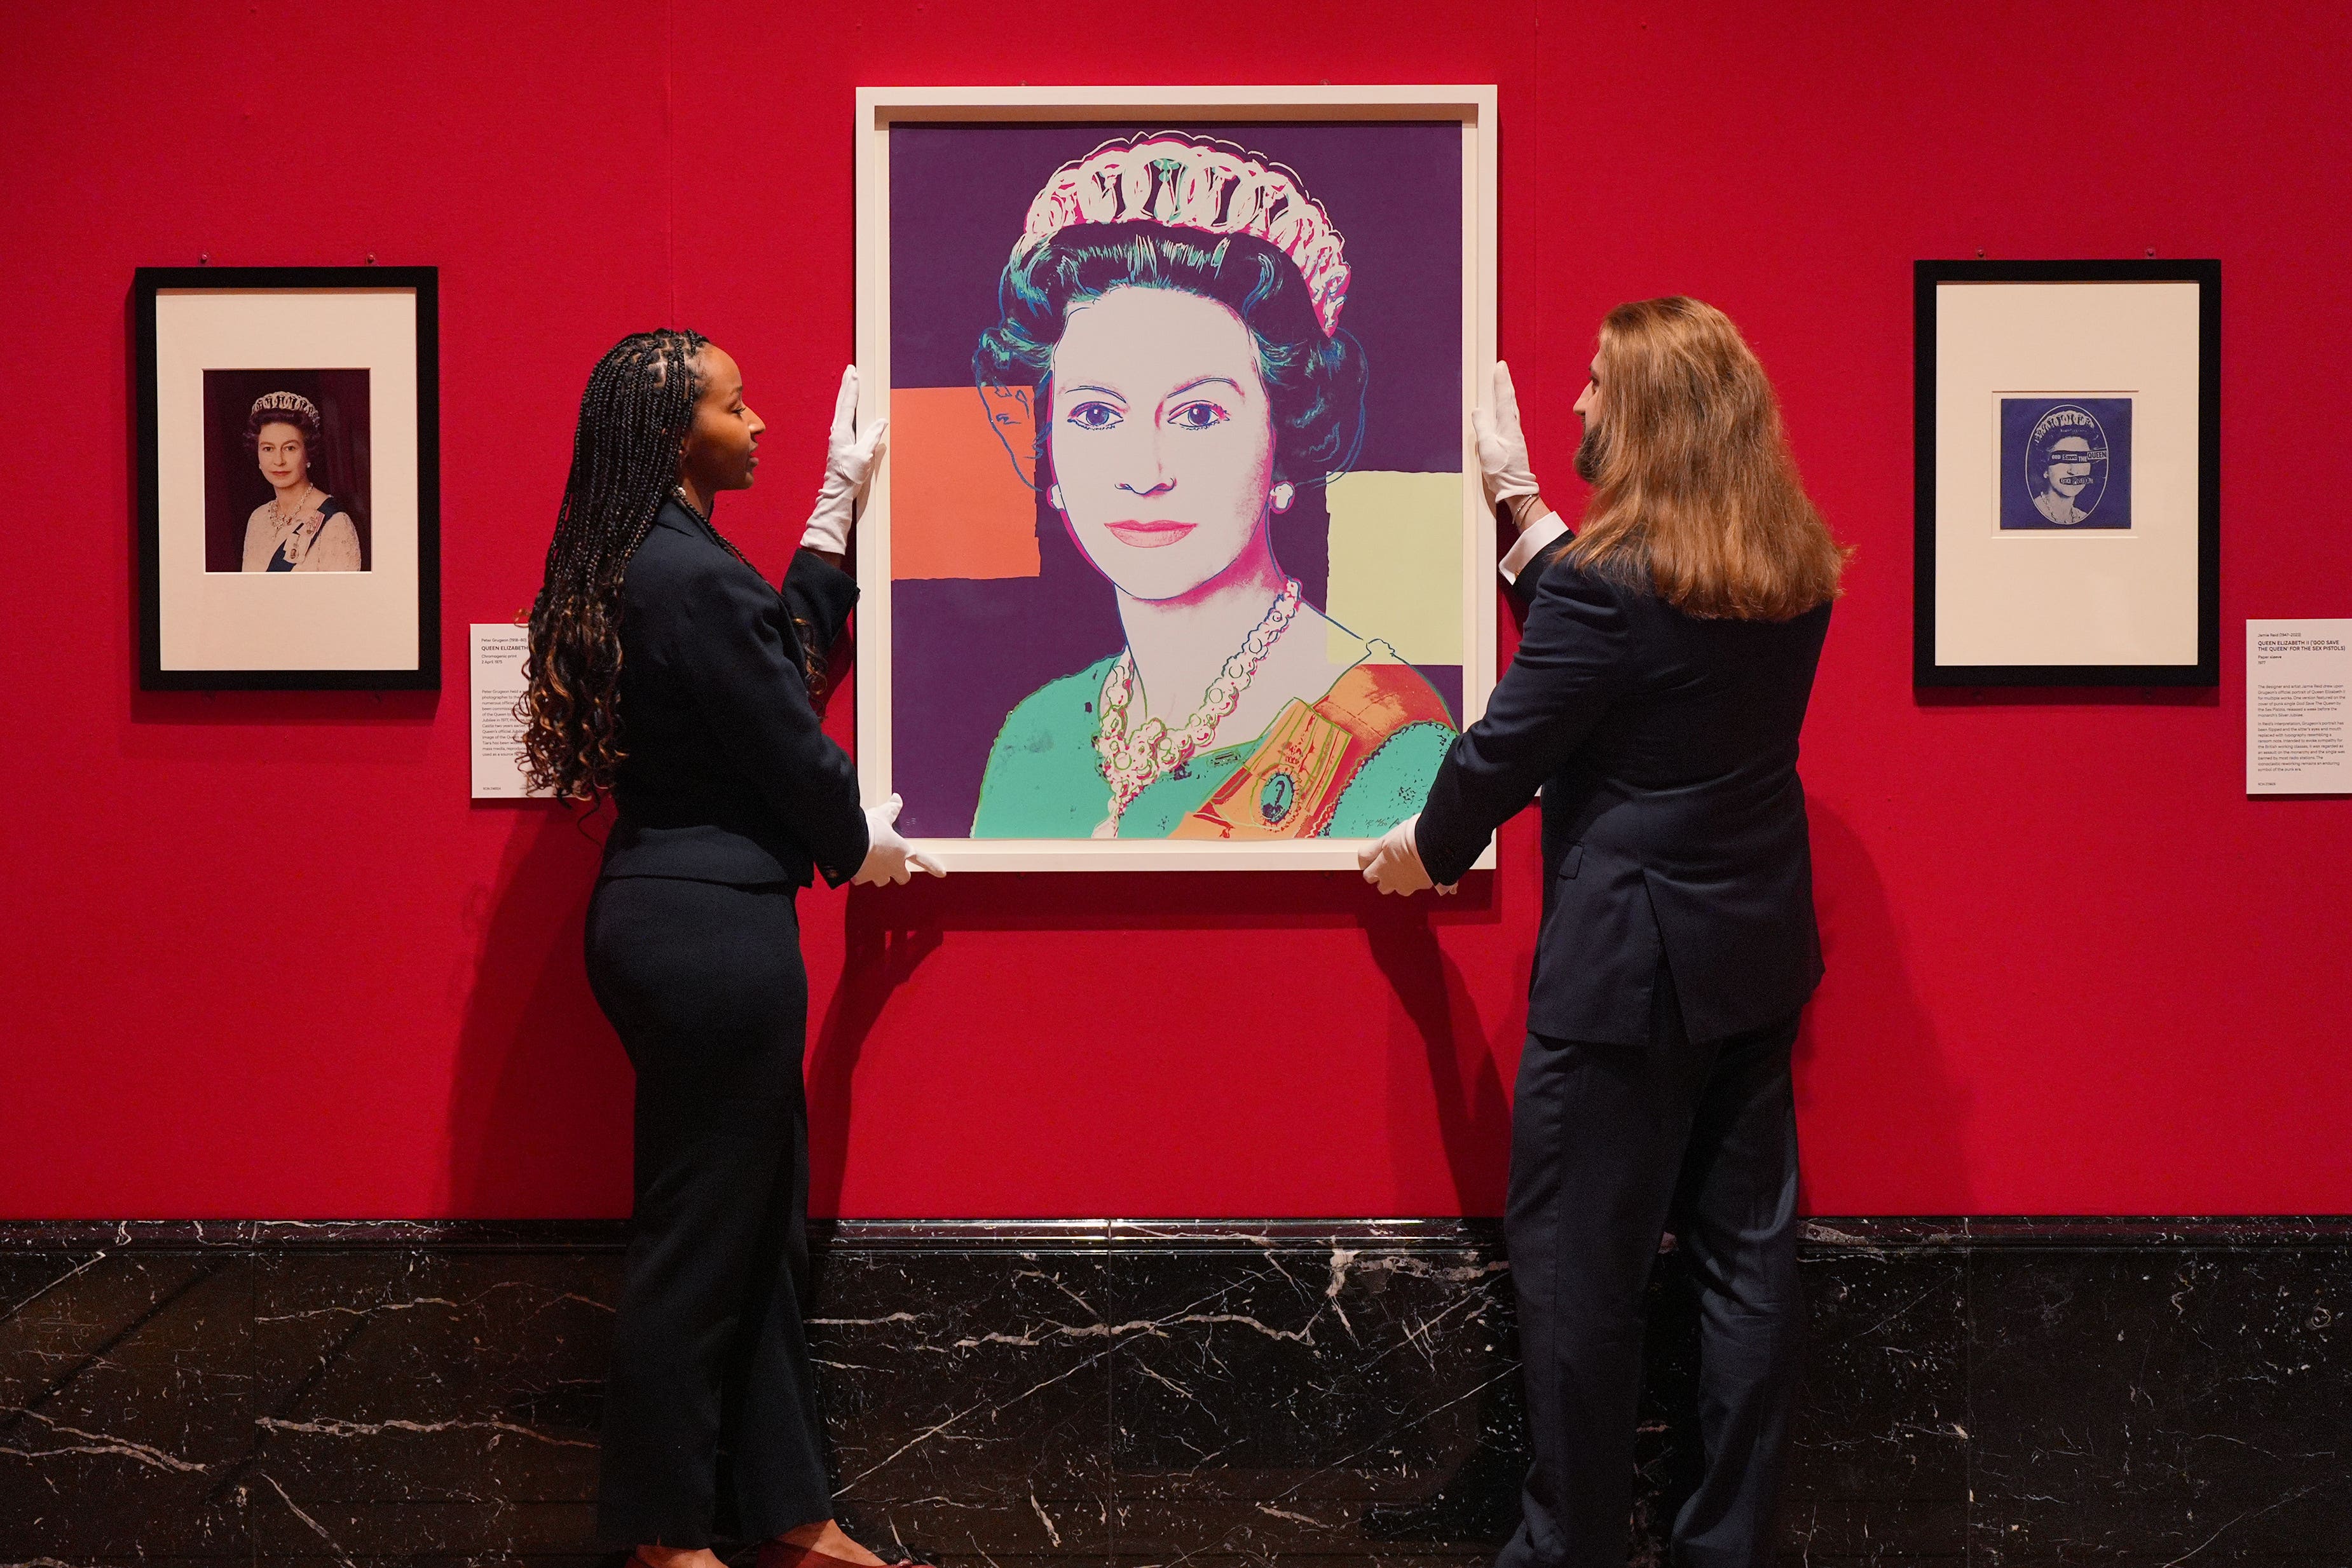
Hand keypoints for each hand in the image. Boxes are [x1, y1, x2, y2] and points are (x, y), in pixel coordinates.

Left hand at [803, 366, 887, 556]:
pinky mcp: (840, 443)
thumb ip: (872, 437)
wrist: (838, 491)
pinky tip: (848, 408)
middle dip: (846, 386)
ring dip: (845, 395)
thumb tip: (880, 422)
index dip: (852, 390)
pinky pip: (843, 419)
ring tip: (849, 383)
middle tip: (849, 371)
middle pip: (842, 403)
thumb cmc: (849, 475)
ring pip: (841, 409)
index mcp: (842, 432)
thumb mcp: (864, 455)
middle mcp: (837, 431)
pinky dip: (846, 408)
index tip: (854, 375)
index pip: (848, 405)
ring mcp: (837, 437)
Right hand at [851, 794, 945, 886]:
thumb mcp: (882, 815)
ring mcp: (878, 874)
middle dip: (900, 874)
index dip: (932, 866)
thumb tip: (897, 798)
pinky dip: (860, 875)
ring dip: (880, 875)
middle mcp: (893, 866)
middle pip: (903, 877)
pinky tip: (855, 868)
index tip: (942, 873)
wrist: (849, 842)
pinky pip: (863, 880)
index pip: (922, 860)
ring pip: (883, 881)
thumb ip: (891, 809)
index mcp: (902, 850)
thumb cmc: (869, 829)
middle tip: (894, 868)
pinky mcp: (862, 878)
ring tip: (872, 867)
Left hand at [1358, 814, 1455, 896]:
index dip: (1371, 869)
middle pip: (1383, 887)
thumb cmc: (1410, 839)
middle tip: (1392, 865)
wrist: (1436, 844)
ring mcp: (1409, 886)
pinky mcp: (1424, 886)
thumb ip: (1372, 850)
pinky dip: (1420, 878)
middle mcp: (1393, 882)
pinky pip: (1419, 884)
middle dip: (1385, 878)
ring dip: (1402, 880)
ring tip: (1409, 866)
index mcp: (1381, 869)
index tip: (1374, 863)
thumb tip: (1362, 857)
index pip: (1368, 876)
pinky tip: (1423, 867)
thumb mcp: (1385, 839)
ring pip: (1401, 888)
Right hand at [1469, 360, 1541, 519]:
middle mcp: (1513, 428)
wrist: (1515, 488)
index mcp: (1507, 427)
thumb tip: (1477, 411)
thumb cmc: (1501, 470)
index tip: (1499, 366)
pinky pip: (1510, 418)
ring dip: (1507, 394)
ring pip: (1511, 408)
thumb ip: (1482, 428)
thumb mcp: (1487, 449)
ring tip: (1504, 383)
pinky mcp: (1514, 442)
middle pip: (1510, 400)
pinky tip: (1506, 408)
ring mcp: (1515, 435)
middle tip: (1502, 369)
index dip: (1501, 382)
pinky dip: (1508, 407)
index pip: (1503, 399)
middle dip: (1505, 383)